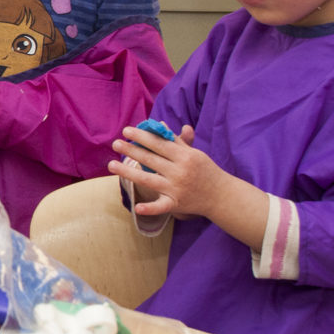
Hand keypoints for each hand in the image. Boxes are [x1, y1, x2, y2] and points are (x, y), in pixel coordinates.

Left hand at [108, 123, 222, 216]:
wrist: (222, 196)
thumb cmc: (205, 170)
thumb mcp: (194, 153)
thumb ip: (175, 140)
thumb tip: (160, 124)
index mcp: (185, 157)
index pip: (159, 144)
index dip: (142, 137)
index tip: (127, 130)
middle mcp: (179, 172)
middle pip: (151, 159)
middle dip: (132, 150)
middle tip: (115, 143)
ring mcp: (176, 189)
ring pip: (149, 180)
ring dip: (128, 172)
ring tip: (111, 165)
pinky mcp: (176, 204)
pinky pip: (161, 207)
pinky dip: (150, 208)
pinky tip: (136, 207)